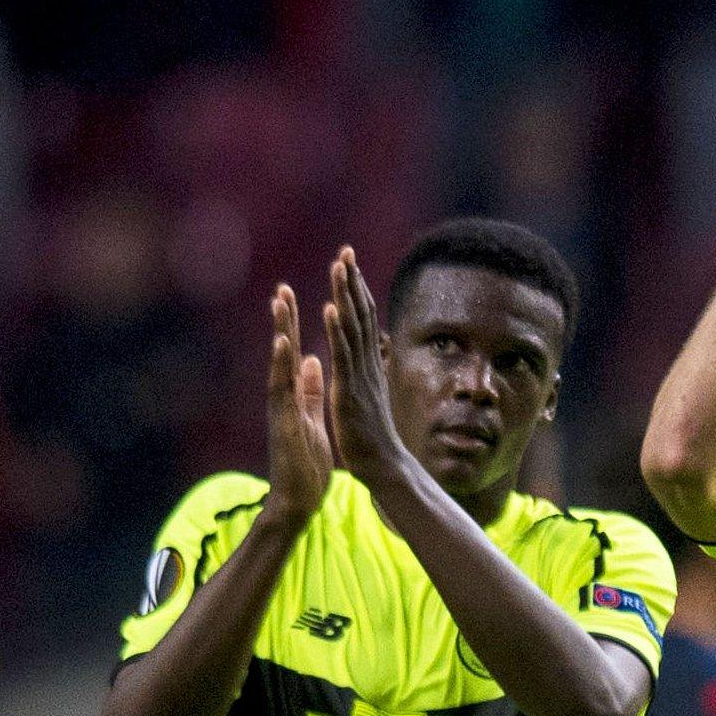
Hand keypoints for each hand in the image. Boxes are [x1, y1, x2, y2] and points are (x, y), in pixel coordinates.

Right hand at [265, 282, 332, 523]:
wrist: (298, 500)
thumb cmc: (305, 463)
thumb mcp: (311, 419)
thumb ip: (309, 391)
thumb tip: (311, 362)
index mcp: (292, 398)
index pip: (293, 355)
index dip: (294, 327)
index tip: (292, 297)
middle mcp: (282, 399)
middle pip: (283, 353)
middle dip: (284, 320)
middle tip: (283, 288)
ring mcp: (279, 410)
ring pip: (278, 364)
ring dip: (280, 333)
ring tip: (280, 302)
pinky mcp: (283, 423)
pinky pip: (282, 390)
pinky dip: (282, 365)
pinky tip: (285, 343)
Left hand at [322, 246, 410, 485]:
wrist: (384, 465)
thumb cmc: (374, 437)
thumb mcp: (368, 397)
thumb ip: (366, 374)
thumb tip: (370, 357)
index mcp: (367, 365)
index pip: (363, 320)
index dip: (356, 291)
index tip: (349, 264)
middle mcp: (367, 364)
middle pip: (361, 314)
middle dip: (352, 281)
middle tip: (345, 250)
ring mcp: (359, 376)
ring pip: (352, 328)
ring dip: (345, 295)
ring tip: (338, 267)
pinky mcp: (349, 391)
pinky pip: (343, 356)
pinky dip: (337, 331)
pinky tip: (330, 308)